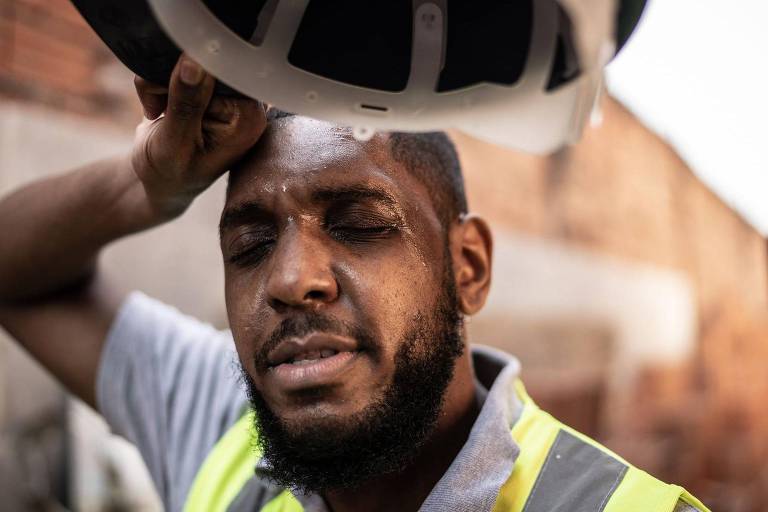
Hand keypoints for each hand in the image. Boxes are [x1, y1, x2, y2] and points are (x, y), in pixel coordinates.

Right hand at [131, 54, 266, 217]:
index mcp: (249, 118)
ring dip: (159, 81)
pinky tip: (159, 106)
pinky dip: (158, 81)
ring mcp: (227, 95)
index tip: (172, 103)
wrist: (158, 182)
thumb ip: (186, 103)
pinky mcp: (207, 88)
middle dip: (170, 79)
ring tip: (159, 111)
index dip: (190, 78)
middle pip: (204, 62)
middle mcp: (245, 103)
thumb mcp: (175, 142)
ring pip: (186, 60)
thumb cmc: (170, 173)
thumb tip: (194, 62)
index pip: (220, 70)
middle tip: (161, 110)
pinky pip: (178, 65)